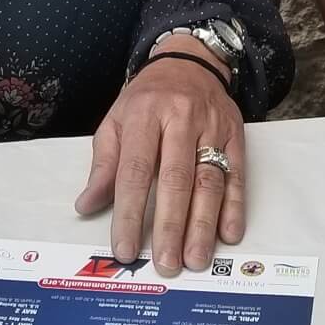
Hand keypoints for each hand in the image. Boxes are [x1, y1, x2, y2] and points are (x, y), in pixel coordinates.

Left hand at [76, 40, 245, 275]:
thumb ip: (104, 165)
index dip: (130, 213)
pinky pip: (237, 174)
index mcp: (144, 115)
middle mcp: (181, 119)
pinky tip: (229, 234)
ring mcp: (213, 127)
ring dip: (204, 224)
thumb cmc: (147, 99)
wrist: (189, 62)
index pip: (135, 171)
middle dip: (171, 225)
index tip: (125, 248)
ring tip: (195, 258)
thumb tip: (86, 205)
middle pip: (177, 178)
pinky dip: (235, 206)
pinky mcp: (236, 135)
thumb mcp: (115, 121)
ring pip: (210, 180)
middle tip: (166, 262)